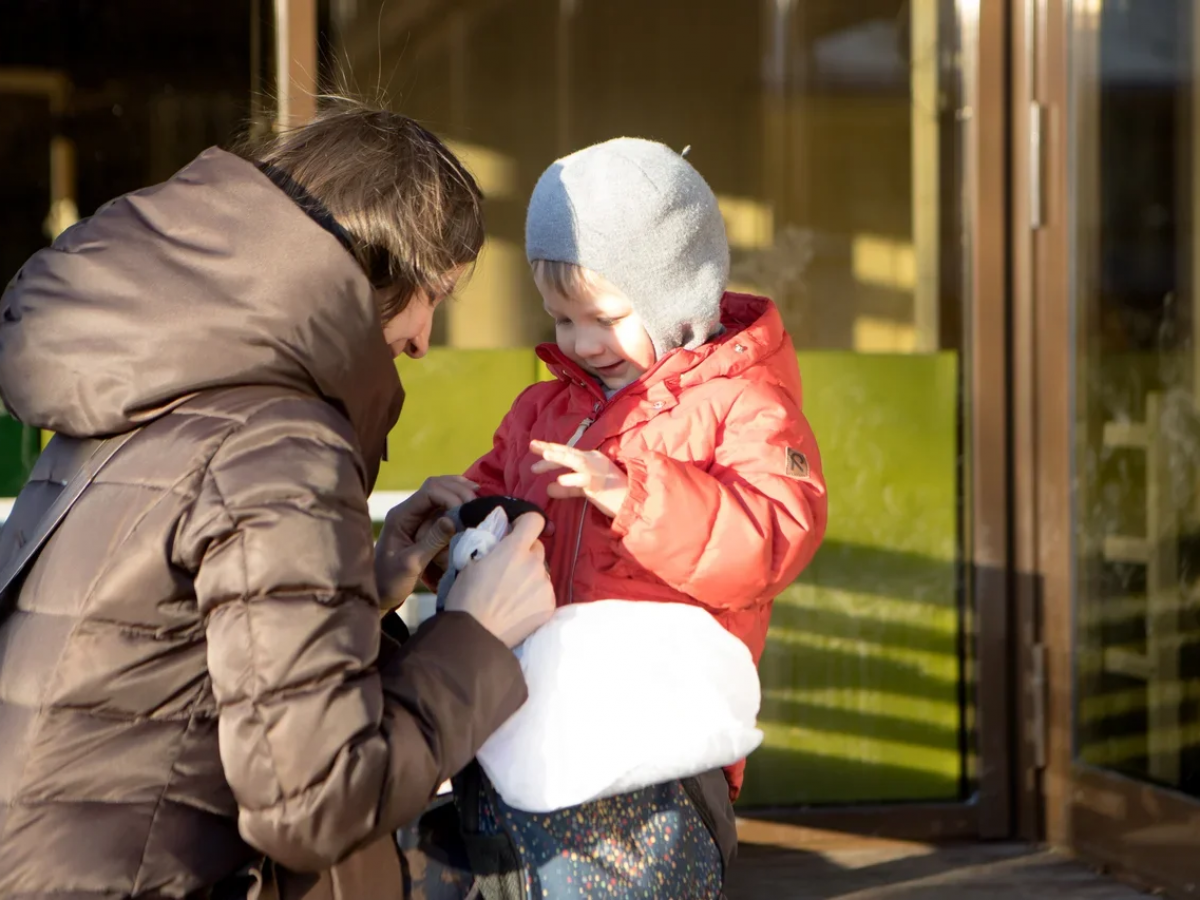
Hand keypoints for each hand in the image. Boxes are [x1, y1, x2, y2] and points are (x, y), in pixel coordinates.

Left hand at [375, 476, 477, 610]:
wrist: (378, 593)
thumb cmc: (391, 581)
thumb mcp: (411, 564)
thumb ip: (432, 541)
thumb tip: (452, 519)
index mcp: (400, 516)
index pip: (429, 491)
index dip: (451, 496)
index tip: (467, 511)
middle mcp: (408, 510)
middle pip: (436, 485)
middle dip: (459, 490)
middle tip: (478, 504)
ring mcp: (416, 515)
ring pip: (441, 490)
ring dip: (461, 491)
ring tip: (479, 498)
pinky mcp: (424, 524)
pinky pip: (443, 504)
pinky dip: (459, 500)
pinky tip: (472, 502)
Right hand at [445, 513, 555, 647]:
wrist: (476, 636)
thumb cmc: (466, 599)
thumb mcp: (470, 563)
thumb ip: (490, 546)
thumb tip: (499, 536)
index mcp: (514, 549)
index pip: (534, 520)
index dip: (525, 523)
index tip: (516, 531)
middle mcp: (534, 564)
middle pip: (537, 548)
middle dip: (525, 553)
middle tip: (508, 569)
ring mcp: (544, 586)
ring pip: (541, 572)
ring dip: (530, 576)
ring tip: (511, 594)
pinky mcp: (550, 606)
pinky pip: (545, 592)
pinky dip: (534, 596)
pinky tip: (518, 608)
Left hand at [530, 440, 628, 518]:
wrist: (633, 502)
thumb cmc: (611, 494)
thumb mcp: (586, 489)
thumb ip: (567, 488)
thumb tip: (548, 488)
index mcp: (591, 459)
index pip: (567, 452)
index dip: (550, 448)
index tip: (532, 446)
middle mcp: (593, 460)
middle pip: (568, 452)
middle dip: (550, 450)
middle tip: (532, 447)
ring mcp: (597, 471)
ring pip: (576, 460)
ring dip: (560, 457)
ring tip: (545, 455)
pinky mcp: (600, 485)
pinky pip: (584, 480)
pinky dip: (571, 479)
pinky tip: (559, 480)